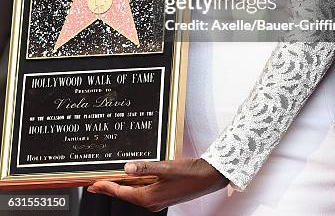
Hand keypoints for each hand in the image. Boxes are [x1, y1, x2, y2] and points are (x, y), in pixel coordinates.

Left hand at [86, 158, 227, 211]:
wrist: (208, 177)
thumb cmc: (190, 174)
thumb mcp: (166, 167)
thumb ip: (146, 167)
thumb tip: (126, 167)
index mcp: (150, 197)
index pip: (122, 191)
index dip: (106, 187)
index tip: (93, 184)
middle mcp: (152, 201)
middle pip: (125, 194)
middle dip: (110, 188)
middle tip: (95, 184)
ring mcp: (158, 199)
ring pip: (134, 192)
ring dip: (122, 186)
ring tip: (110, 180)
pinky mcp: (163, 194)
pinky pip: (143, 190)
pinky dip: (134, 185)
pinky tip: (133, 177)